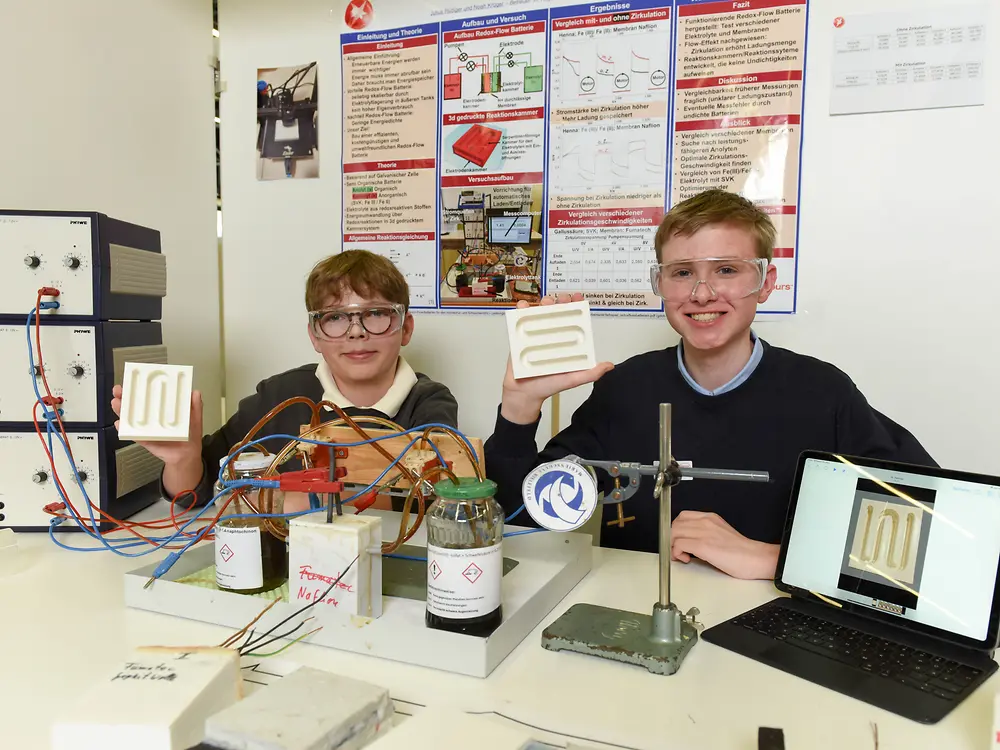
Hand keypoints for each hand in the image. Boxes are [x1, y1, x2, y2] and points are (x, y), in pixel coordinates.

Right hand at [111, 384, 204, 496]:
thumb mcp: (195, 419)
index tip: (133, 380)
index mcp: (163, 410)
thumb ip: (195, 406)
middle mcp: (152, 418)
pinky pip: (132, 434)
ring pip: (130, 418)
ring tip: (117, 403)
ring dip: (121, 410)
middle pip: (135, 405)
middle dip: (125, 397)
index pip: (149, 396)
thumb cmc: (190, 437)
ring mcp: (146, 428)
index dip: (140, 388)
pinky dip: (124, 429)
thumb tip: (196, 392)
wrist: (186, 456)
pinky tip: (120, 424)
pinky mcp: (144, 439)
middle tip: (119, 391)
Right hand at [500, 293, 613, 424]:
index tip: (578, 299)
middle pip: (555, 313)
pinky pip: (519, 322)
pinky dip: (520, 311)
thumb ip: (590, 373)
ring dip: (542, 304)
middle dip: (559, 302)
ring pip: (539, 314)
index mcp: (565, 342)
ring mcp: (535, 336)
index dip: (575, 308)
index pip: (572, 321)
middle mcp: (551, 336)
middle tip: (561, 299)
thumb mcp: (573, 379)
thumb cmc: (549, 386)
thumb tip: (609, 366)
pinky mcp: (519, 338)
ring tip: (546, 302)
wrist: (524, 394)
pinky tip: (523, 307)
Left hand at [670, 510, 778, 579]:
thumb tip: (688, 540)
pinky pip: (679, 545)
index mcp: (710, 518)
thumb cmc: (741, 551)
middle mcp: (706, 522)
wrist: (756, 558)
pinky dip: (677, 553)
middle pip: (675, 524)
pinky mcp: (704, 546)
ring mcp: (704, 533)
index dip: (676, 529)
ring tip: (682, 555)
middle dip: (672, 538)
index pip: (682, 516)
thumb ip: (704, 532)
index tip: (677, 539)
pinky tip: (687, 559)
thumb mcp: (720, 533)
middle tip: (677, 550)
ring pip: (674, 533)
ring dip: (673, 546)